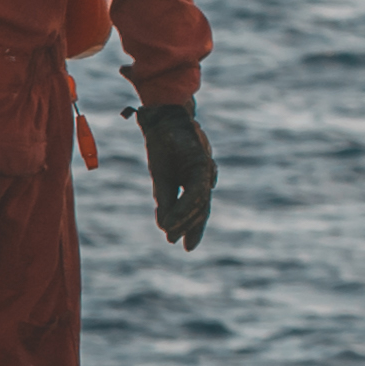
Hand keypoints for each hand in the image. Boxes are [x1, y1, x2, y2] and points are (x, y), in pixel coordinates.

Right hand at [139, 101, 216, 251]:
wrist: (165, 118)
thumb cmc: (165, 145)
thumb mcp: (162, 178)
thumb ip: (167, 201)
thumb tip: (166, 226)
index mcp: (191, 182)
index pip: (196, 209)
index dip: (193, 228)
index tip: (187, 248)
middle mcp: (199, 177)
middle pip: (201, 208)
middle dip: (192, 227)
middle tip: (183, 245)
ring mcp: (202, 169)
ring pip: (199, 202)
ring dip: (185, 220)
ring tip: (173, 234)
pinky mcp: (200, 162)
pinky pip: (196, 190)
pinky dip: (186, 206)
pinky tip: (175, 217)